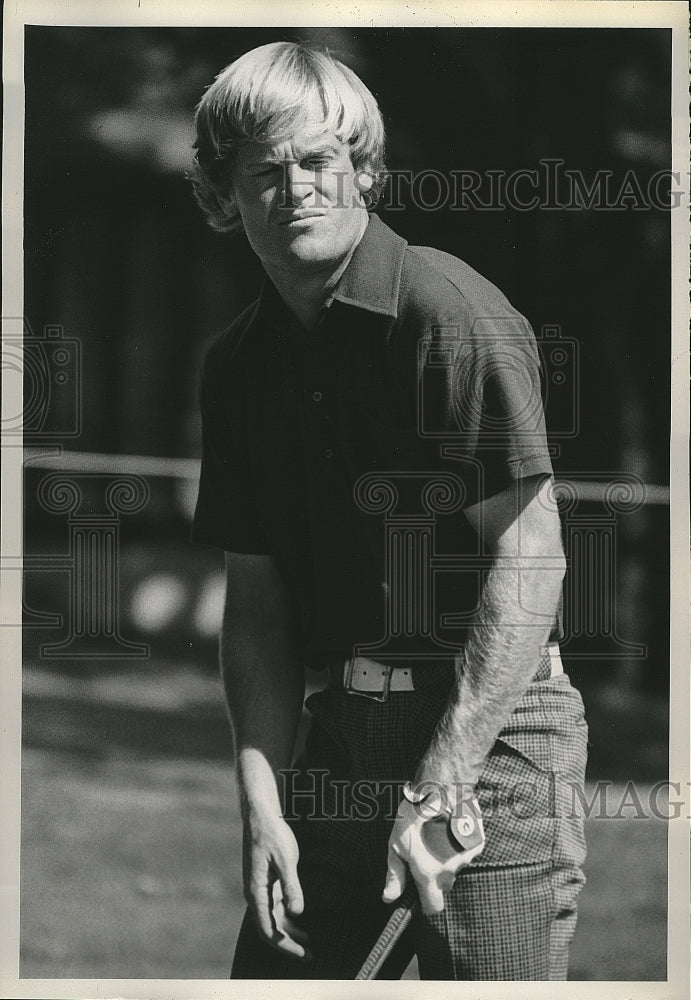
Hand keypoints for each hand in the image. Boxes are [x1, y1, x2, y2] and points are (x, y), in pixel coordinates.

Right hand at [242, 810, 311, 961]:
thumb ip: (291, 886)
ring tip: (309, 943)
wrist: (260, 816)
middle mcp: (255, 895)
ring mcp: (259, 889)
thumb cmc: (272, 835)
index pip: (268, 929)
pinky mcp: (265, 883)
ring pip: (273, 920)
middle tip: (310, 955)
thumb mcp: (286, 859)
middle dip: (289, 944)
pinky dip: (287, 918)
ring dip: (289, 932)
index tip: (302, 954)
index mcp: (256, 892)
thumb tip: (297, 912)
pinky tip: (300, 921)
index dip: (285, 945)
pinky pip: (274, 907)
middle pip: (270, 929)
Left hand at [382, 786, 484, 915]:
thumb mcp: (395, 844)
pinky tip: (449, 830)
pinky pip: (467, 853)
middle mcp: (451, 870)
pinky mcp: (477, 844)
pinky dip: (459, 846)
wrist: (439, 788)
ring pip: (456, 868)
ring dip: (447, 859)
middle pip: (444, 886)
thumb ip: (395, 874)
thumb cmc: (413, 816)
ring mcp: (466, 857)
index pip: (434, 907)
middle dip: (435, 876)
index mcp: (430, 874)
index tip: (421, 893)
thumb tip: (389, 898)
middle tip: (425, 854)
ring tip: (436, 836)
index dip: (426, 903)